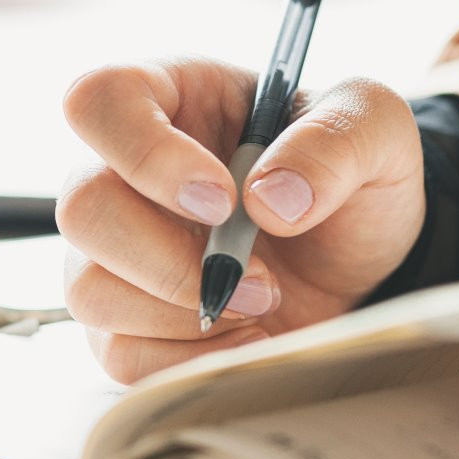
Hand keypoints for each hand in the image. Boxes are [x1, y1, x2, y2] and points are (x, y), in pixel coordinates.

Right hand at [58, 57, 425, 381]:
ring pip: (89, 290)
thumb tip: (270, 200)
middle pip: (82, 208)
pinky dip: (188, 360)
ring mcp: (115, 249)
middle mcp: (123, 170)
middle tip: (260, 278)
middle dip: (173, 260)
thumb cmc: (350, 172)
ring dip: (185, 314)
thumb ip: (335, 142)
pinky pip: (119, 354)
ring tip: (262, 304)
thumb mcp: (376, 129)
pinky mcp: (125, 319)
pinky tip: (245, 339)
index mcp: (170, 97)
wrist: (362, 256)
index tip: (223, 200)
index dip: (146, 154)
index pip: (99, 101)